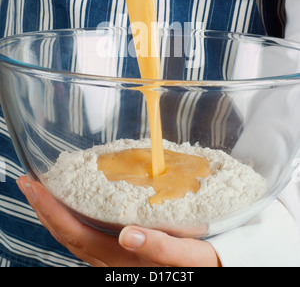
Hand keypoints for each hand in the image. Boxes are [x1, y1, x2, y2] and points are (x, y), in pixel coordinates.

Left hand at [17, 175, 220, 266]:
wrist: (217, 268)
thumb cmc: (206, 263)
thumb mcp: (191, 257)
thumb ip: (161, 249)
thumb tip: (129, 233)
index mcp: (123, 261)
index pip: (75, 234)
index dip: (50, 211)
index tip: (34, 186)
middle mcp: (112, 262)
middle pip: (67, 236)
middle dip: (44, 208)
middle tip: (29, 180)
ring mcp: (114, 259)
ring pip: (74, 236)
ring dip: (55, 212)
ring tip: (44, 188)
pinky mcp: (120, 253)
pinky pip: (87, 234)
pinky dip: (72, 216)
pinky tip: (73, 202)